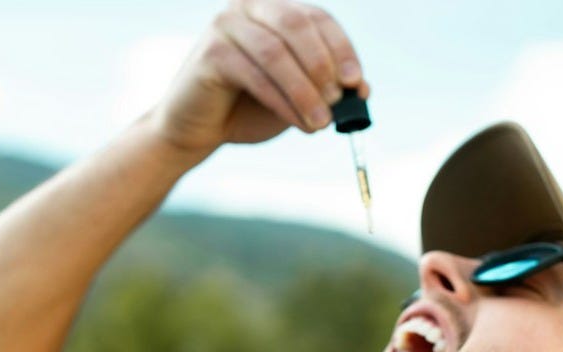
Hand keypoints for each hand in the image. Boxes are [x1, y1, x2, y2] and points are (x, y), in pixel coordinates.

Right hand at [149, 0, 369, 160]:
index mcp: (275, 9)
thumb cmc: (250, 108)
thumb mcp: (297, 96)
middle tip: (337, 102)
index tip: (355, 82)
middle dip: (323, 67)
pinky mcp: (210, 52)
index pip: (317, 18)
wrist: (200, 129)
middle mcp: (249, 7)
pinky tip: (298, 123)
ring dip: (304, 91)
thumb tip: (363, 89)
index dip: (341, 48)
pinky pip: (254, 75)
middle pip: (297, 26)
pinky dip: (282, 102)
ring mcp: (226, 25)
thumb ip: (327, 88)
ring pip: (276, 52)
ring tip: (321, 122)